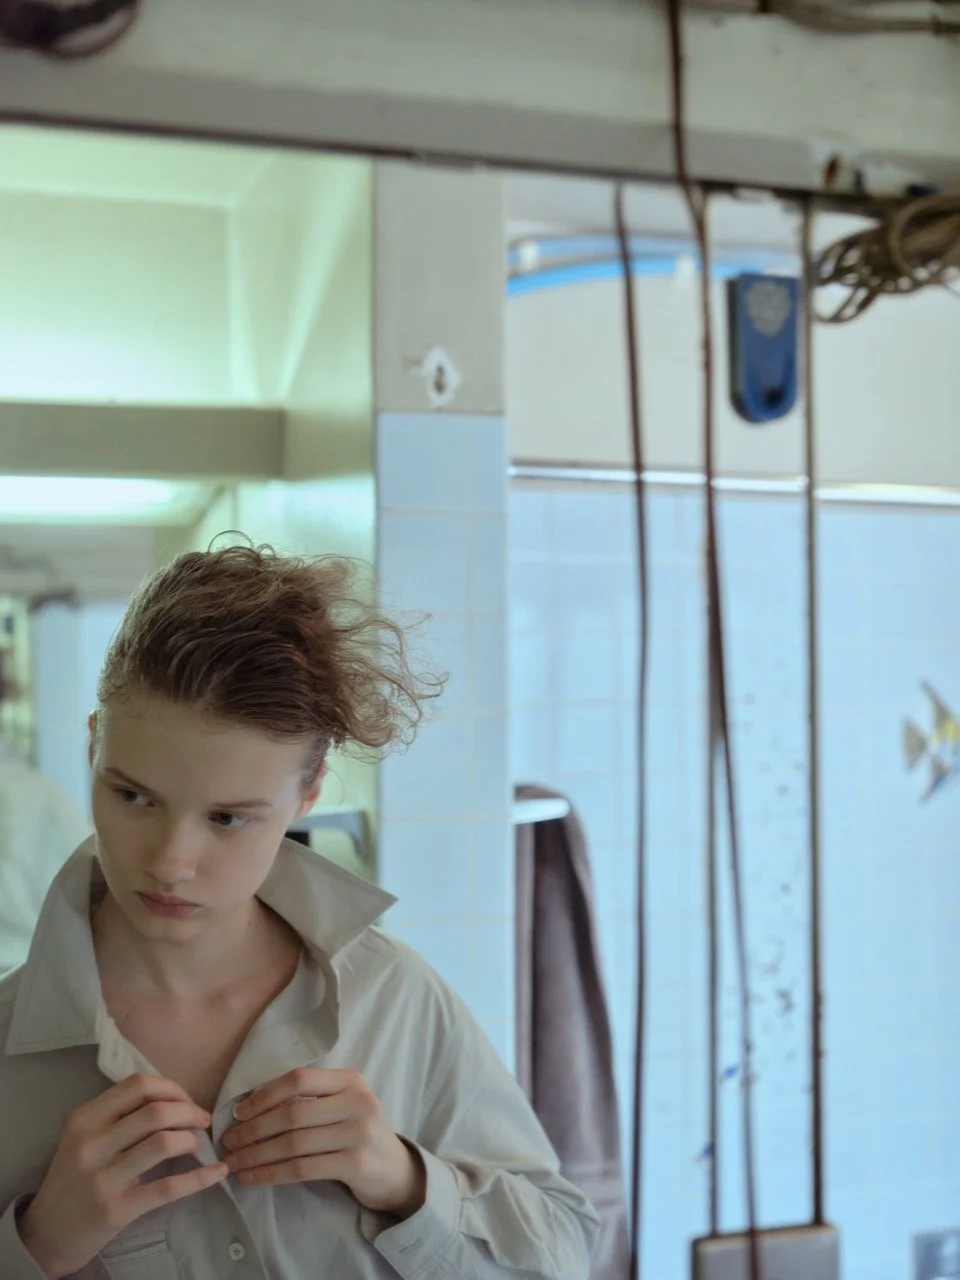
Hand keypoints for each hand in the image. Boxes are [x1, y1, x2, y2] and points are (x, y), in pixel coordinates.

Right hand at [18, 1073, 227, 1278]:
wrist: (45, 1233)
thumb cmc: (73, 1178)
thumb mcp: (83, 1137)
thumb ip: (117, 1115)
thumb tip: (172, 1098)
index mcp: (85, 1118)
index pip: (138, 1085)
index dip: (171, 1087)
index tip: (185, 1099)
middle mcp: (92, 1144)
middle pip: (156, 1111)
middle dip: (190, 1111)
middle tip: (202, 1120)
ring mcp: (103, 1178)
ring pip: (164, 1143)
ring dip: (192, 1139)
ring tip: (200, 1143)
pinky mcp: (117, 1209)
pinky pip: (168, 1188)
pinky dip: (200, 1178)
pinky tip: (217, 1172)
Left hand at [222, 1067, 425, 1217]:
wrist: (395, 1170)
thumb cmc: (357, 1133)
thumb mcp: (342, 1105)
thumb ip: (311, 1100)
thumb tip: (251, 1106)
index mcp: (351, 1080)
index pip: (300, 1079)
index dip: (264, 1094)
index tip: (239, 1112)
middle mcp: (358, 1102)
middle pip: (293, 1113)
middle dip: (253, 1129)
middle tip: (228, 1142)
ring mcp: (359, 1133)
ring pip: (294, 1143)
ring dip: (256, 1154)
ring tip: (234, 1162)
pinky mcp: (356, 1164)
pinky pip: (302, 1168)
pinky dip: (271, 1173)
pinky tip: (252, 1177)